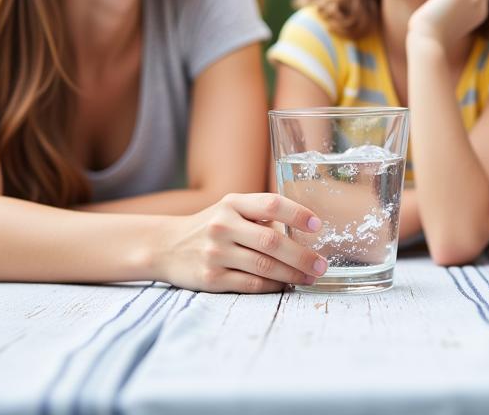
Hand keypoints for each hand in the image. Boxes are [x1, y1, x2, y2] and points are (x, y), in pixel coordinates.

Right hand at [159, 192, 327, 292]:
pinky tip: (286, 285)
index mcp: (232, 203)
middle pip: (271, 241)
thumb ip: (260, 215)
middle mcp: (223, 225)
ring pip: (264, 266)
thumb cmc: (211, 226)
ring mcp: (215, 253)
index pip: (271, 204)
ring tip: (309, 277)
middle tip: (322, 265)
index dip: (297, 214)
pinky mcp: (211, 278)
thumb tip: (304, 229)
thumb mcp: (231, 209)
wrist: (166, 246)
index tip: (317, 226)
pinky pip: (251, 284)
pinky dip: (273, 286)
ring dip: (292, 274)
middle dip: (302, 255)